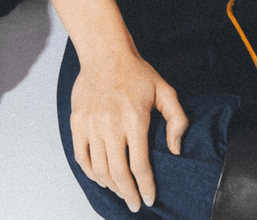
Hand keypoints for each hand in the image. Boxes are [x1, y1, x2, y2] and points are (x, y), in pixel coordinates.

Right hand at [70, 50, 188, 212]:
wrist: (106, 54)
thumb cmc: (137, 73)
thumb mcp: (165, 90)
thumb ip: (177, 119)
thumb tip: (175, 149)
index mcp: (135, 119)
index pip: (139, 165)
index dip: (145, 185)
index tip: (149, 198)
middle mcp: (111, 125)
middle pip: (118, 173)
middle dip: (129, 194)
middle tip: (135, 204)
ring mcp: (91, 125)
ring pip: (99, 170)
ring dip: (112, 186)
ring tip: (122, 192)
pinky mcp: (77, 124)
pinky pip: (81, 159)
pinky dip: (91, 174)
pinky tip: (102, 179)